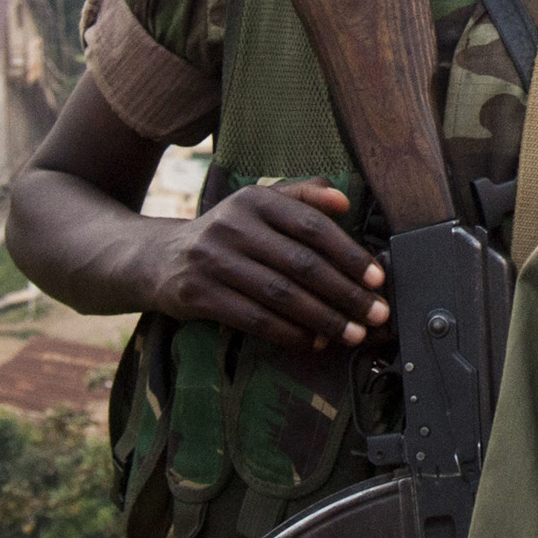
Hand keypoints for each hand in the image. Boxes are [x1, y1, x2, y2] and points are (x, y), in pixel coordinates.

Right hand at [144, 179, 388, 350]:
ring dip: (323, 319)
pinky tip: (314, 342)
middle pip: (301, 264)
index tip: (378, 279)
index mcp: (255, 200)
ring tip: (353, 334)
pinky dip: (289, 333)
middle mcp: (232, 226)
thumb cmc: (229, 232)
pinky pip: (253, 319)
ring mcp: (212, 261)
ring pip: (280, 296)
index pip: (312, 226)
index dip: (349, 254)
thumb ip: (304, 196)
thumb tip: (343, 201)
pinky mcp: (197, 295)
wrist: (160, 258)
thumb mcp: (260, 204)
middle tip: (376, 314)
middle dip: (345, 294)